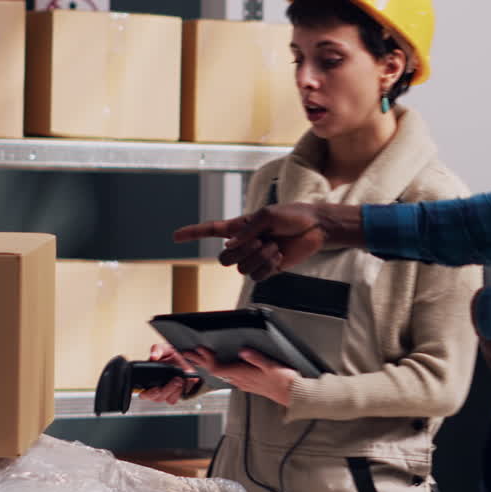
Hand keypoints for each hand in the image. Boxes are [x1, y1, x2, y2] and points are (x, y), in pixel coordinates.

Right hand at [138, 343, 196, 404]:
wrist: (183, 357)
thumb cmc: (169, 355)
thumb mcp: (163, 349)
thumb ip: (157, 350)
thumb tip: (154, 357)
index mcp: (148, 380)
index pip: (144, 394)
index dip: (149, 394)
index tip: (156, 388)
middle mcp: (157, 389)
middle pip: (158, 398)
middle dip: (167, 390)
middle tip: (176, 379)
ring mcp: (167, 392)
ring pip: (169, 399)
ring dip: (175, 391)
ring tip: (180, 380)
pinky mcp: (177, 393)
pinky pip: (178, 398)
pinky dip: (181, 391)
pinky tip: (184, 383)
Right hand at [174, 203, 327, 280]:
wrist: (315, 227)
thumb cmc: (292, 215)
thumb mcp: (268, 215)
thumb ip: (247, 230)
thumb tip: (230, 245)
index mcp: (241, 227)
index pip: (211, 231)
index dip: (193, 233)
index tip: (175, 236)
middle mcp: (245, 243)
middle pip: (224, 259)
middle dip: (240, 252)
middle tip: (260, 240)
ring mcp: (256, 257)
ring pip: (241, 269)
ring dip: (257, 257)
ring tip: (273, 246)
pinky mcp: (269, 269)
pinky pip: (257, 276)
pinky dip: (267, 266)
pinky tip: (278, 255)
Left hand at [182, 347, 297, 407]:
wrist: (292, 394)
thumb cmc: (283, 381)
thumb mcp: (271, 365)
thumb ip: (256, 358)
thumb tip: (243, 351)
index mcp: (243, 375)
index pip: (218, 368)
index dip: (206, 358)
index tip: (199, 349)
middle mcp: (240, 380)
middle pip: (214, 371)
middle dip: (200, 361)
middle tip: (187, 353)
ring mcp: (243, 383)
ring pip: (220, 373)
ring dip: (208, 365)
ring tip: (198, 358)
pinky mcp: (247, 383)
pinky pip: (228, 376)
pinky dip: (219, 369)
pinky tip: (220, 366)